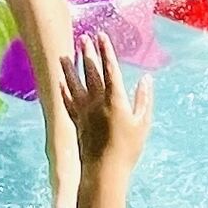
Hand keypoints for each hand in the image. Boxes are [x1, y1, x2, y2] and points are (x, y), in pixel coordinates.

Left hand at [59, 35, 151, 178]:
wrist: (104, 171)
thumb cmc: (127, 149)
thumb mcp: (142, 124)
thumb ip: (143, 99)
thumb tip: (146, 79)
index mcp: (115, 100)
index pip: (110, 69)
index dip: (106, 51)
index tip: (101, 36)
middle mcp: (97, 102)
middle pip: (91, 73)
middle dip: (88, 54)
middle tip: (83, 38)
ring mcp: (85, 112)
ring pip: (75, 85)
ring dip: (70, 68)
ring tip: (64, 55)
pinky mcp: (77, 122)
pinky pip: (68, 102)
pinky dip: (64, 91)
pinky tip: (60, 82)